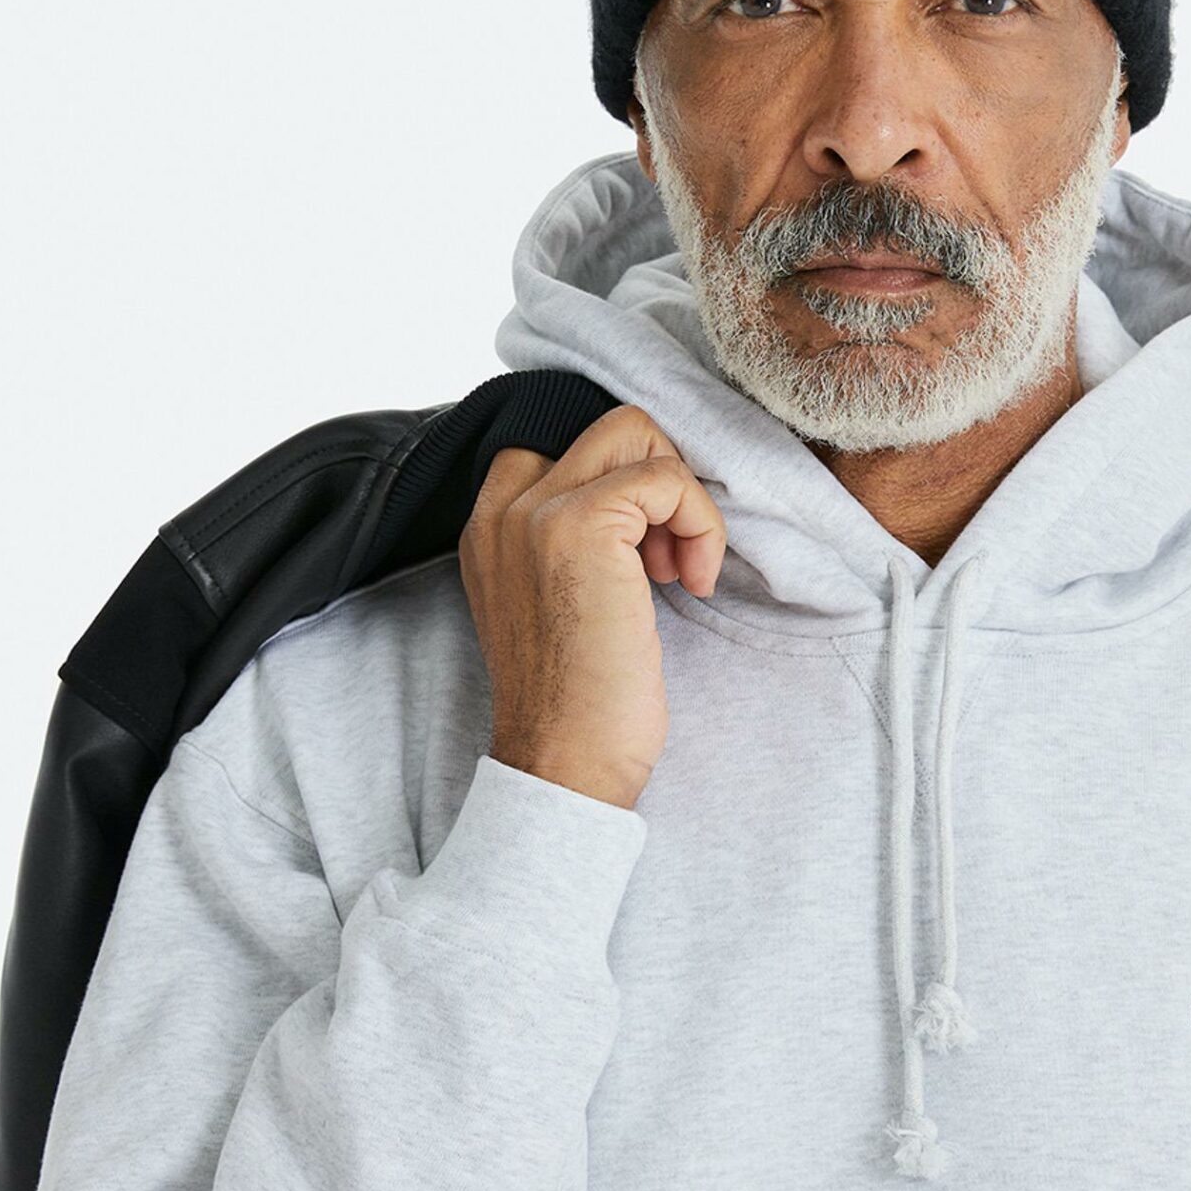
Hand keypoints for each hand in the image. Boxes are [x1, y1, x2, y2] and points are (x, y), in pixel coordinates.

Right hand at [457, 406, 726, 811]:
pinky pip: (667, 479)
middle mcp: (501, 508)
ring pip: (639, 435)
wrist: (565, 763)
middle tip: (669, 557)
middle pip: (610, 428)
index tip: (646, 545)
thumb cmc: (578, 701)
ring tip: (681, 571)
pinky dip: (701, 524)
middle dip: (663, 479)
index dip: (626, 478)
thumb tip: (648, 496)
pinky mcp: (581, 526)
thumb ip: (573, 542)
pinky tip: (695, 583)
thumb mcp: (559, 602)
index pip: (564, 442)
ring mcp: (535, 512)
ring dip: (684, 499)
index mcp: (489, 525)